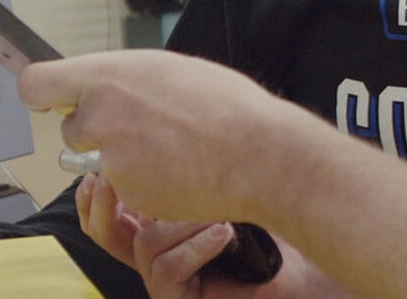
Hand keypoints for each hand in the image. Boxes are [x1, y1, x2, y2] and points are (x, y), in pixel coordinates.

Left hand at [20, 49, 312, 222]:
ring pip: (99, 161)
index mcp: (109, 76)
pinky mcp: (127, 191)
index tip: (52, 100)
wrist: (256, 154)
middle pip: (70, 129)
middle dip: (96, 132)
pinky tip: (175, 171)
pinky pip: (124, 186)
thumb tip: (106, 85)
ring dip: (120, 158)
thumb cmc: (225, 106)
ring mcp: (112, 158)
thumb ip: (125, 78)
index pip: (37, 84)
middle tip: (138, 129)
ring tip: (167, 149)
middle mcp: (100, 116)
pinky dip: (143, 182)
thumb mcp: (168, 68)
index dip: (43, 93)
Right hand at [81, 174, 335, 298]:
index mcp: (164, 223)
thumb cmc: (276, 227)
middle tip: (110, 180)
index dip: (98, 191)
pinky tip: (224, 234)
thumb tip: (163, 124)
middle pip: (106, 234)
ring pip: (143, 246)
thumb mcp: (227, 184)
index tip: (98, 166)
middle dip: (103, 206)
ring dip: (179, 223)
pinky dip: (195, 247)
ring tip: (218, 213)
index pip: (113, 209)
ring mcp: (169, 281)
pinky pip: (167, 271)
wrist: (309, 272)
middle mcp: (160, 253)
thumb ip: (193, 166)